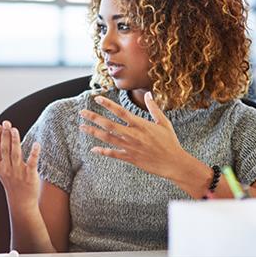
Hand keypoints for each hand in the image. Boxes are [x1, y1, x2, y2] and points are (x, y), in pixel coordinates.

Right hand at [0, 121, 40, 211]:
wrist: (20, 201)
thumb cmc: (11, 180)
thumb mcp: (0, 165)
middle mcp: (7, 168)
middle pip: (4, 149)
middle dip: (4, 136)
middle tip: (5, 123)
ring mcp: (18, 172)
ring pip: (15, 154)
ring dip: (14, 141)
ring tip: (14, 129)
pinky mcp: (29, 176)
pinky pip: (32, 163)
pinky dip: (34, 154)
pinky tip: (36, 144)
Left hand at [78, 92, 193, 179]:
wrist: (174, 163)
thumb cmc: (170, 142)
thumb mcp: (164, 122)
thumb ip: (154, 108)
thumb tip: (148, 94)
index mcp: (140, 125)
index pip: (121, 112)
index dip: (108, 105)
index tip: (97, 99)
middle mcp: (132, 135)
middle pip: (109, 124)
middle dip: (94, 118)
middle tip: (82, 113)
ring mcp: (130, 147)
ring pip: (107, 138)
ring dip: (93, 132)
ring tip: (82, 127)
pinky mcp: (130, 158)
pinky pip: (113, 154)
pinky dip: (102, 151)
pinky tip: (93, 149)